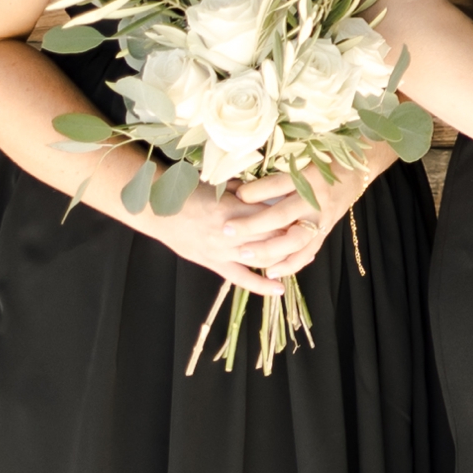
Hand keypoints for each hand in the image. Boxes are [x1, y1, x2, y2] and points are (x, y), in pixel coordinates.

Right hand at [135, 172, 328, 285]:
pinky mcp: (215, 265)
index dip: (289, 212)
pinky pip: (241, 279)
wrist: (158, 212)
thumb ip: (243, 188)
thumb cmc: (187, 192)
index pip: (268, 214)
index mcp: (230, 209)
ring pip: (258, 259)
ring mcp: (222, 253)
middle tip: (313, 229)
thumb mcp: (218, 184)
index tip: (307, 208)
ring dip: (281, 258)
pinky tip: (279, 289)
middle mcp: (229, 234)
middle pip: (268, 236)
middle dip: (291, 234)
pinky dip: (260, 286)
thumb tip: (267, 186)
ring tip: (304, 255)